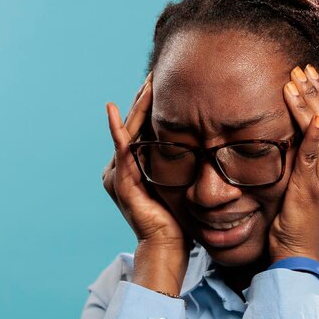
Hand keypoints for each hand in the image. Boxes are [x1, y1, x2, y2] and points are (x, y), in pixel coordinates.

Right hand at [104, 74, 191, 294]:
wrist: (168, 247)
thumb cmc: (180, 220)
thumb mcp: (182, 182)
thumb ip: (182, 162)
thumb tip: (205, 142)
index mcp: (134, 165)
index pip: (143, 126)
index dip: (152, 104)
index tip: (165, 81)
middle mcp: (120, 167)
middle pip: (134, 123)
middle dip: (145, 97)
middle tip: (156, 71)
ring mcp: (117, 173)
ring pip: (128, 130)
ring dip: (137, 105)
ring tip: (147, 81)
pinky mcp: (120, 181)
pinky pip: (119, 150)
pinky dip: (116, 130)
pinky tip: (113, 110)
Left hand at [269, 64, 318, 264]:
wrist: (300, 254)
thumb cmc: (298, 221)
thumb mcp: (305, 184)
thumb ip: (307, 159)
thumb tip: (297, 134)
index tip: (308, 74)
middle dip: (317, 91)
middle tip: (301, 67)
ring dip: (310, 103)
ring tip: (294, 80)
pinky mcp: (317, 188)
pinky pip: (317, 155)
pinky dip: (315, 133)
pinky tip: (312, 115)